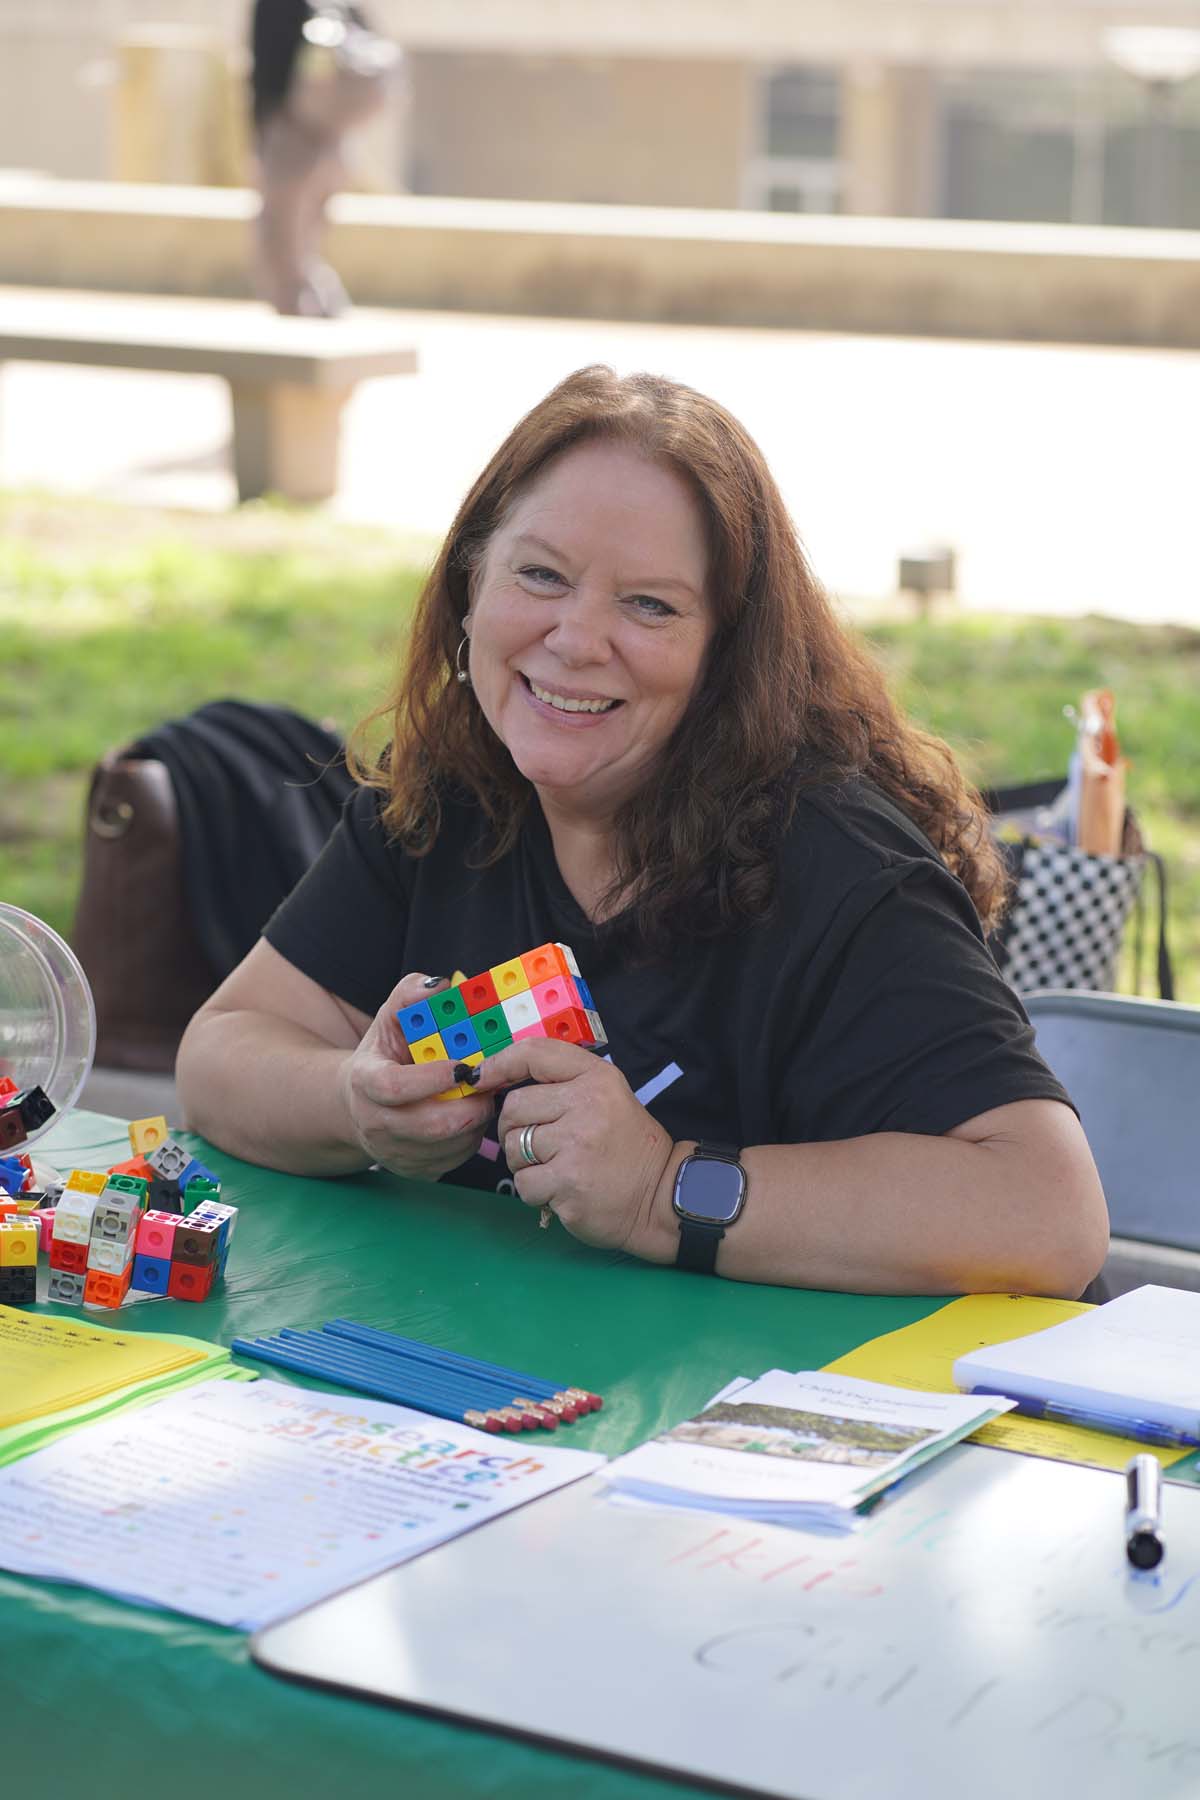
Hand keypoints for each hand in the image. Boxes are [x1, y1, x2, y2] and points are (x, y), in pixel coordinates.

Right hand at [338, 974, 492, 1180]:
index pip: (394, 1088)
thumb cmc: (385, 1055)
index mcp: (365, 1082)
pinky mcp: (416, 1171)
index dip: (431, 1079)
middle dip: (470, 1105)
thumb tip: (440, 985)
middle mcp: (375, 1124)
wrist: (361, 1104)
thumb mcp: (391, 1018)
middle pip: (430, 1126)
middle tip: (488, 1083)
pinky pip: (455, 1159)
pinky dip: (473, 1137)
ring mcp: (395, 1153)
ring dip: (476, 1120)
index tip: (463, 1065)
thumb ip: (411, 995)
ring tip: (481, 1095)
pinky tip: (470, 1114)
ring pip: (450, 1145)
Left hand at [474, 1039, 675, 1255]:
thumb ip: (564, 1084)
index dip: (499, 1063)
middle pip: (514, 1107)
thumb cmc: (627, 1147)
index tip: (481, 1078)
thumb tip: (498, 1078)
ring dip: (523, 1164)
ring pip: (514, 1147)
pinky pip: (524, 1183)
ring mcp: (577, 1145)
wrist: (661, 1196)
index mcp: (597, 1078)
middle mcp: (587, 1104)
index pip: (535, 1054)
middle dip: (514, 1129)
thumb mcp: (608, 1097)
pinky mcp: (568, 1183)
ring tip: (553, 1168)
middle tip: (535, 1145)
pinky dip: (534, 1191)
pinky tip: (559, 1190)